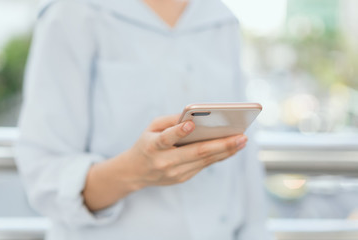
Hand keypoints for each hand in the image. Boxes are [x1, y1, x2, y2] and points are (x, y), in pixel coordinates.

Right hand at [122, 114, 247, 189]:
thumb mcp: (151, 128)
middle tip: (240, 136)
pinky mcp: (182, 178)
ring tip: (242, 140)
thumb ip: (171, 121)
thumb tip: (197, 114)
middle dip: (220, 144)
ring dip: (226, 150)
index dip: (178, 132)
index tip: (191, 124)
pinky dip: (219, 155)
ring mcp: (174, 172)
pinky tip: (232, 147)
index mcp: (152, 146)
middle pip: (196, 152)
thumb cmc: (146, 143)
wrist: (135, 172)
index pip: (166, 138)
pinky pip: (204, 165)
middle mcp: (164, 161)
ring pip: (204, 160)